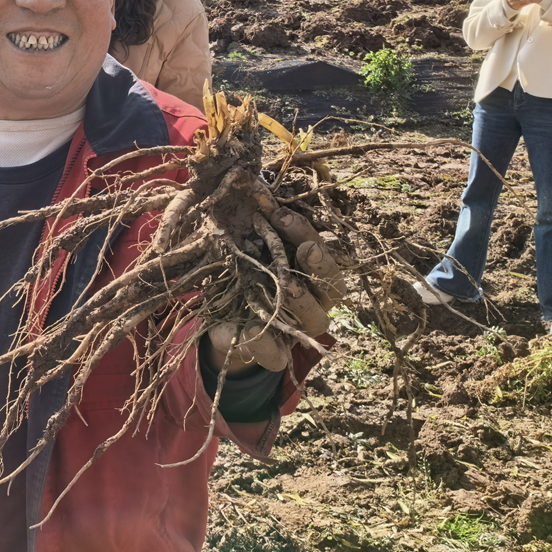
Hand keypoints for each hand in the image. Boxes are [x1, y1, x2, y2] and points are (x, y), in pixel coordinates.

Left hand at [209, 204, 346, 373]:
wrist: (220, 317)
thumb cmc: (242, 272)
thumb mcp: (247, 249)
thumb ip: (258, 229)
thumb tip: (253, 197)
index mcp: (312, 274)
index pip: (328, 256)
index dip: (312, 237)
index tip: (286, 218)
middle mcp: (314, 302)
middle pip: (331, 287)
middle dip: (319, 266)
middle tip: (307, 249)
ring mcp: (298, 329)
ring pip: (316, 319)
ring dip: (302, 301)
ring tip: (288, 287)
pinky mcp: (275, 353)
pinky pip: (277, 354)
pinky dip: (267, 343)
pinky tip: (257, 328)